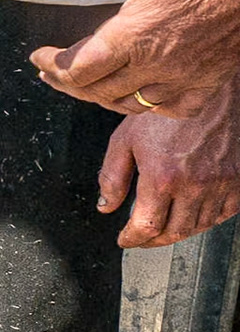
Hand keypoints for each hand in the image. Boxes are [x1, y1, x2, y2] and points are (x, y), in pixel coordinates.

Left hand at [22, 0, 239, 115]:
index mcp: (133, 35)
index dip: (52, 66)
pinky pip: (168, 109)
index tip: (38, 57)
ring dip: (99, 95)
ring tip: (84, 81)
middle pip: (96, 90)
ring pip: (128, 104)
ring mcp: (185, 78)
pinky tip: (137, 92)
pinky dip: (144, 105)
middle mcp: (156, 65)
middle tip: (52, 71)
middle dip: (67, 81)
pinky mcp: (209, 83)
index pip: (76, 69)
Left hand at [99, 78, 239, 246]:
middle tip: (142, 238)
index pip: (146, 227)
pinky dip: (206, 219)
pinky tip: (192, 213)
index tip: (124, 240)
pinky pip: (224, 213)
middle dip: (153, 240)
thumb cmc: (169, 111)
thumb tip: (106, 206)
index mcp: (163, 177)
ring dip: (178, 231)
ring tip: (163, 226)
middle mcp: (195, 185)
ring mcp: (222, 184)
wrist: (215, 91)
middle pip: (174, 232)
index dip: (132, 239)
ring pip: (199, 226)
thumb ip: (112, 176)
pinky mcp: (239, 179)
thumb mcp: (126, 138)